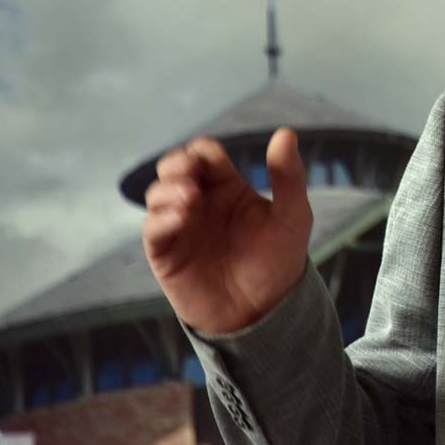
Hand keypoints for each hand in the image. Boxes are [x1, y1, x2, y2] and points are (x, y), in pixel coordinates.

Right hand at [142, 127, 313, 333]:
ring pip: (157, 193)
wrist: (264, 312)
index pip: (204, 154)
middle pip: (173, 167)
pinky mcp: (166, 253)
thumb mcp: (292, 215)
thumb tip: (286, 132)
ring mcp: (180, 226)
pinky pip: (152, 228)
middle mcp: (199, 202)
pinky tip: (182, 217)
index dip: (203, 151)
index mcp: (227, 187)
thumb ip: (288, 176)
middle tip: (190, 172)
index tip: (211, 160)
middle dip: (177, 163)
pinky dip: (162, 218)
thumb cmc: (278, 261)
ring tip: (191, 199)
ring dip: (169, 189)